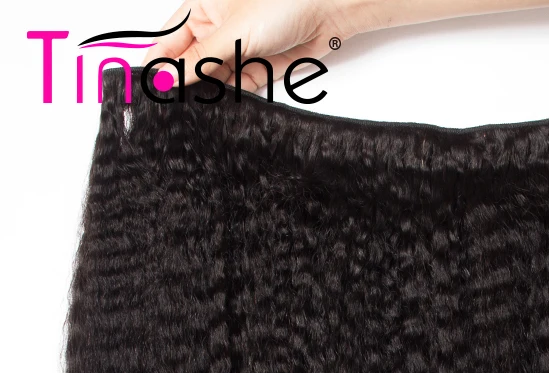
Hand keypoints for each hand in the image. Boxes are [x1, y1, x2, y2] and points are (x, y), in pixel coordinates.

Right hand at [144, 0, 372, 90]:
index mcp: (201, 8)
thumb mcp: (231, 33)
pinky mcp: (261, 69)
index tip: (149, 90)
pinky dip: (233, 98)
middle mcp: (218, 29)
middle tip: (172, 110)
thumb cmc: (279, 4)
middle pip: (192, 63)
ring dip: (209, 95)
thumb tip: (165, 77)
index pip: (169, 40)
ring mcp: (240, 50)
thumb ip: (199, 59)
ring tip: (195, 114)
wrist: (327, 12)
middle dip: (184, 84)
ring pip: (215, 78)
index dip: (159, 64)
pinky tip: (222, 111)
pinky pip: (240, 87)